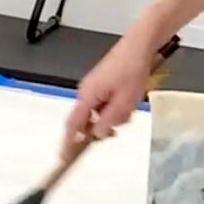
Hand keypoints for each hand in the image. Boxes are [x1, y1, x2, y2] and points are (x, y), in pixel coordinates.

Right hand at [62, 37, 156, 160]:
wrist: (139, 46)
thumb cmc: (131, 71)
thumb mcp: (124, 103)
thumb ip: (108, 121)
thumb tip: (96, 134)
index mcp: (87, 96)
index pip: (72, 125)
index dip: (68, 142)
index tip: (64, 157)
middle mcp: (85, 92)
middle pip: (87, 120)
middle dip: (104, 125)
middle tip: (121, 119)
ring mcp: (93, 87)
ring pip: (99, 112)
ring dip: (114, 115)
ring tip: (130, 103)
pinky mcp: (102, 83)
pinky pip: (104, 103)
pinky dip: (116, 106)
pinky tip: (129, 98)